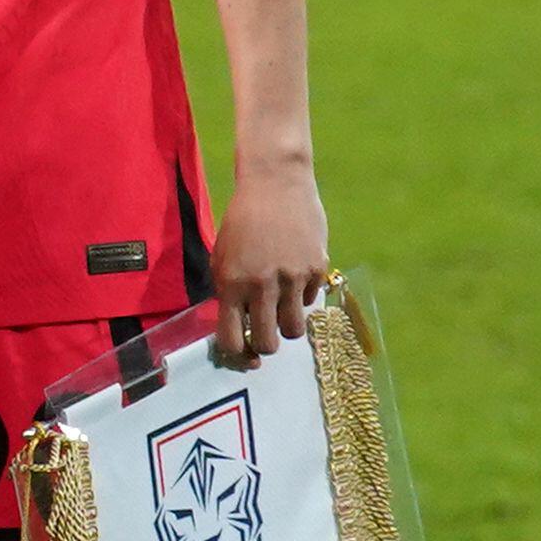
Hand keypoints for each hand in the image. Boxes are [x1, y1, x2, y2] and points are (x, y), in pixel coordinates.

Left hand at [214, 152, 329, 364]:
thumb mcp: (222, 258)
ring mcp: (293, 278)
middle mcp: (262, 285)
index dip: (236, 353)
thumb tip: (238, 329)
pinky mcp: (317, 268)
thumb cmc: (242, 223)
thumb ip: (228, 293)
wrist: (275, 186)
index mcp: (231, 284)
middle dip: (265, 347)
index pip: (231, 339)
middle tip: (264, 337)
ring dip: (287, 327)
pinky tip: (295, 280)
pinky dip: (304, 299)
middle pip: (268, 343)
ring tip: (281, 312)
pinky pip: (312, 302)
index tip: (240, 352)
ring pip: (294, 330)